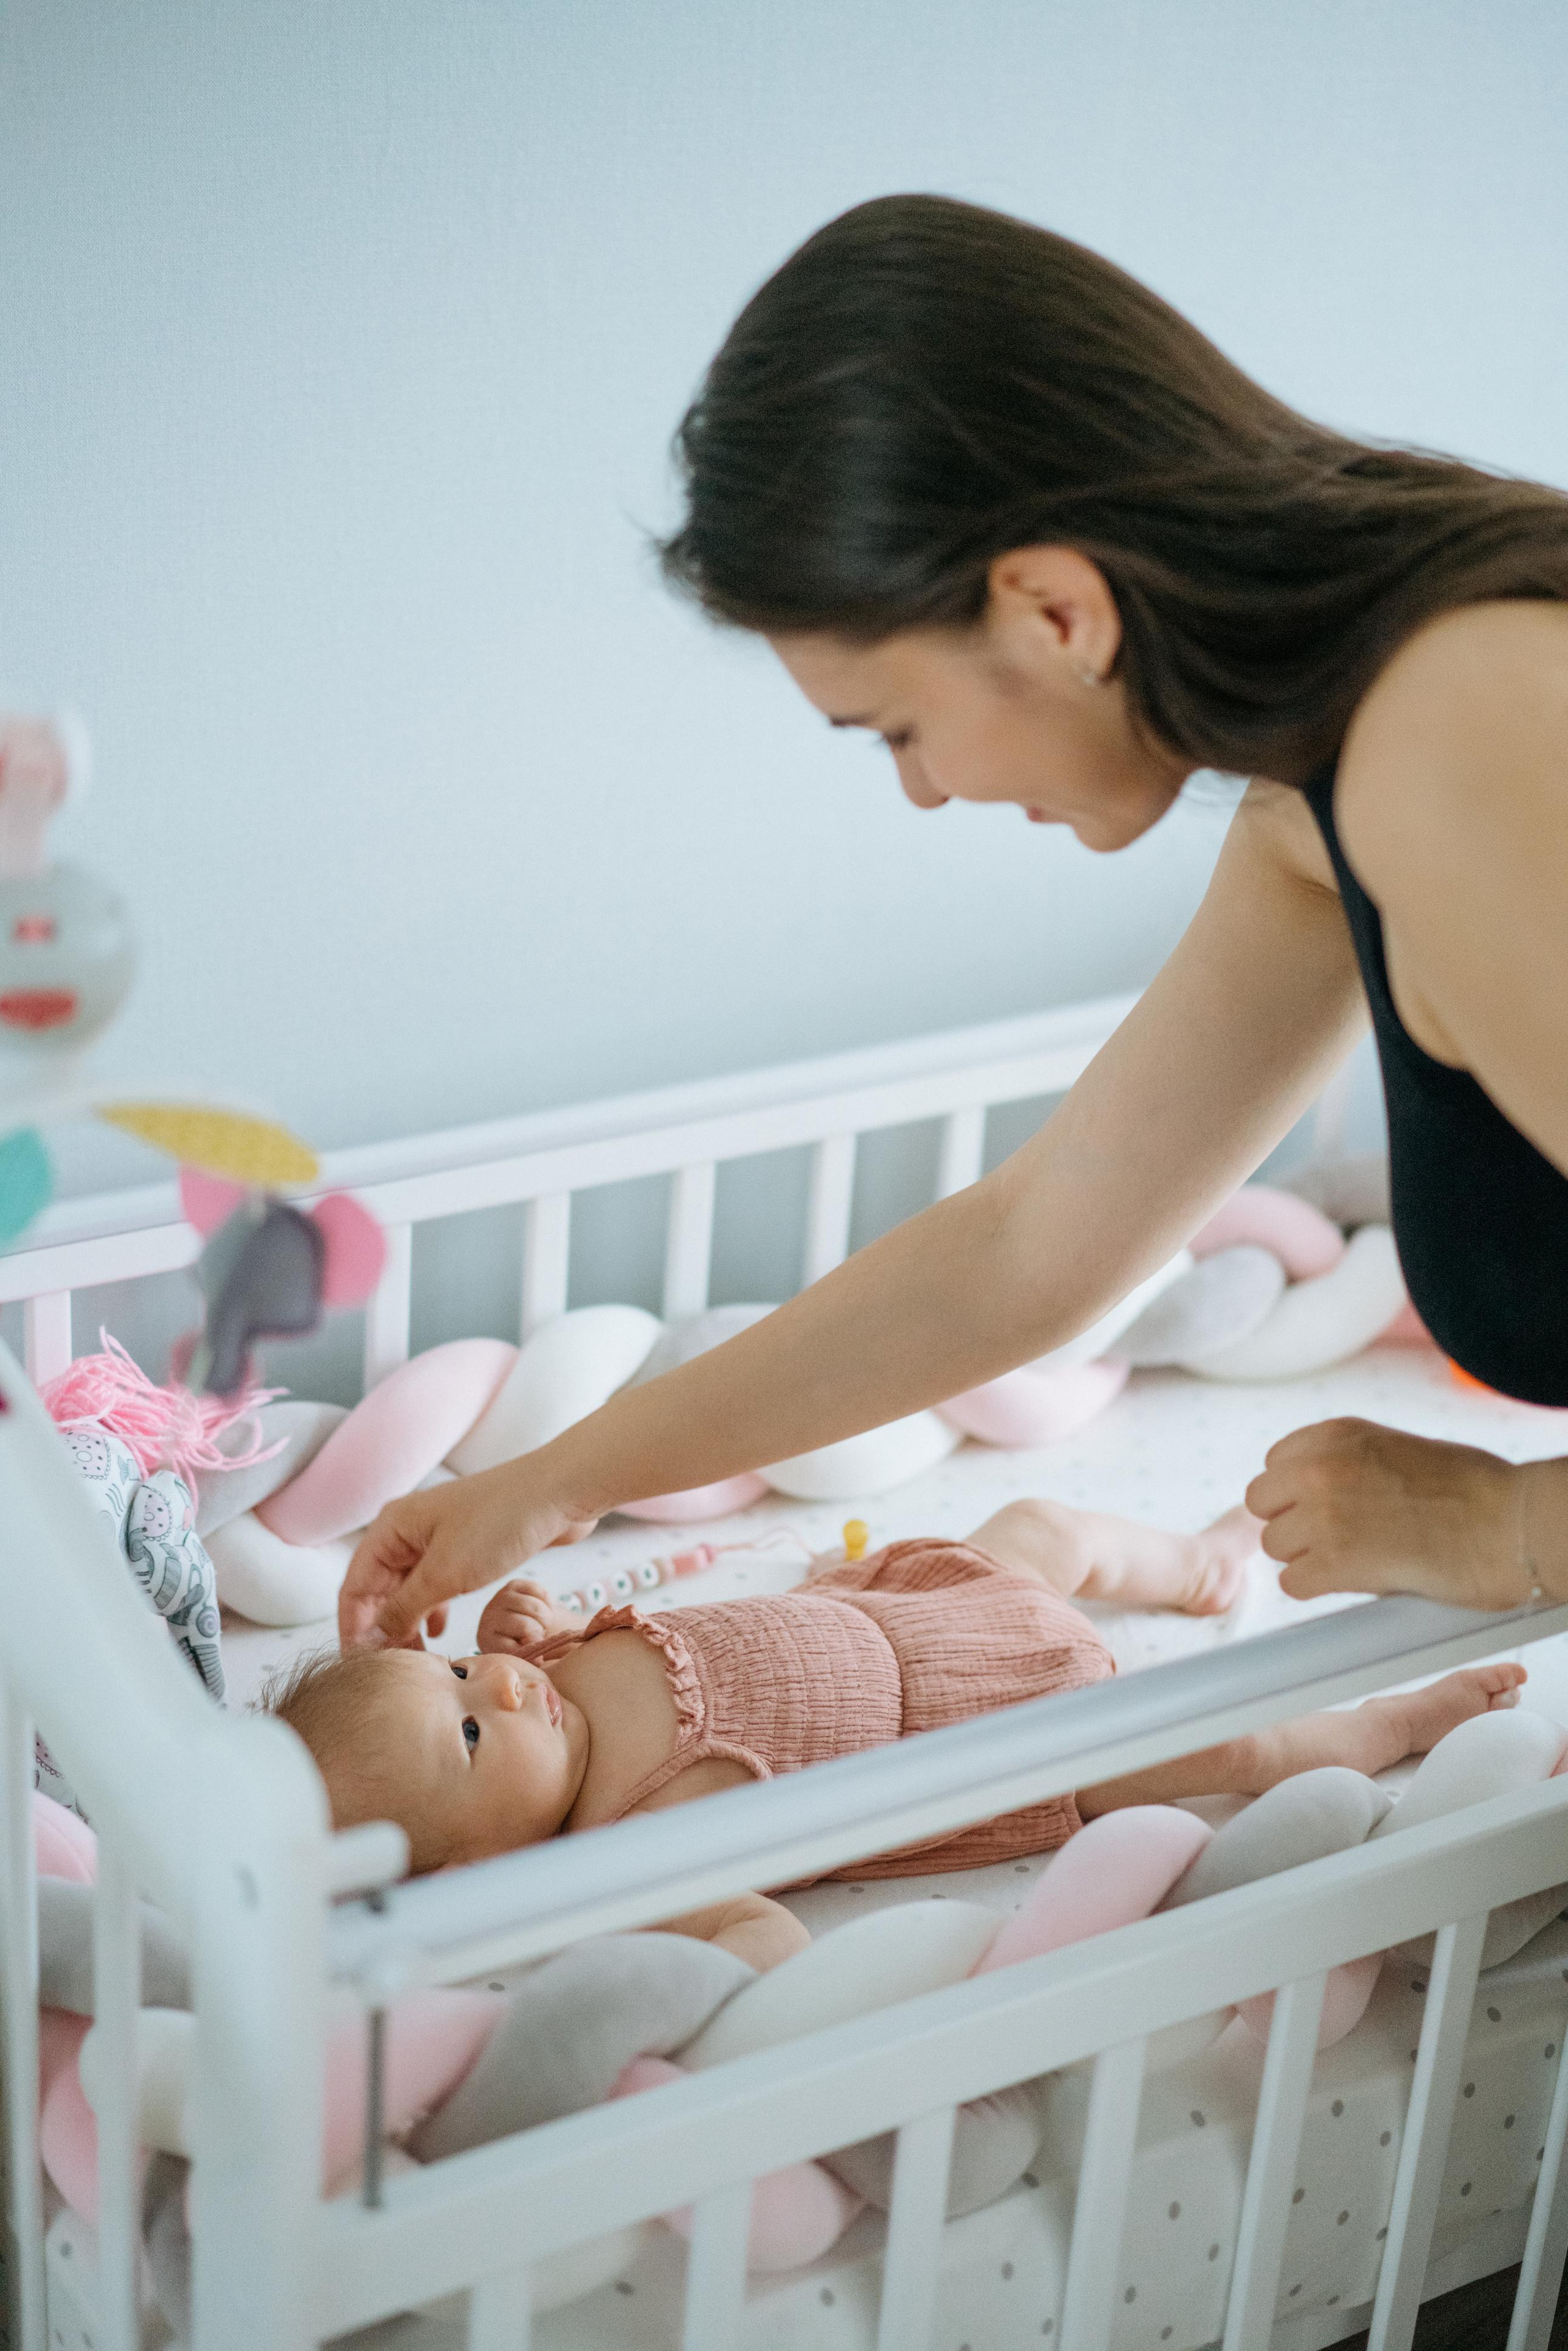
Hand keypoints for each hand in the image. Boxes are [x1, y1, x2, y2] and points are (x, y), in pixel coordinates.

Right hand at [337, 1458, 597, 1649]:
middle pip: (378, 1590)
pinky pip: (435, 1584)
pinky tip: (439, 1631)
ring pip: (408, 1590)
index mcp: (391, 1527)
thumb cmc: (501, 1524)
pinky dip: (432, 1609)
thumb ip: (403, 1608)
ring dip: (407, 1623)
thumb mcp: (446, 1573)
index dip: (353, 1630)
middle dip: (382, 1631)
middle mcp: (407, 1530)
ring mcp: (436, 1537)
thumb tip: (371, 1638)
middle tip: (397, 1671)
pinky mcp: (464, 1546)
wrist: (560, 1492)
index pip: (354, 1587)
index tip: (361, 1668)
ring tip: (417, 1659)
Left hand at [477, 1579, 582, 1654]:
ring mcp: (500, 1598)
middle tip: (541, 1634)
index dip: (528, 1651)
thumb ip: (529, 1657)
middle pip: (526, 1625)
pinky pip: (539, 1591)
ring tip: (543, 1624)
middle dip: (540, 1631)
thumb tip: (538, 1659)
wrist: (517, 1623)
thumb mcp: (523, 1657)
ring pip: (535, 1607)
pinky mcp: (513, 1585)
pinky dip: (547, 1602)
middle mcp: (489, 1617)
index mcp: (487, 1640)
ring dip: (546, 1617)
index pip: (509, 1647)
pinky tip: (542, 1609)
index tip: (539, 1658)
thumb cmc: (520, 1644)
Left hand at [1245, 1416, 1525, 1609]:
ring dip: (1306, 1557)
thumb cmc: (1470, 1489)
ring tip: (1355, 1558)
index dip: (1298, 1491)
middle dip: (1292, 1522)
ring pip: (1274, 1545)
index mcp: (1335, 1434)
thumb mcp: (1394, 1449)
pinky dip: (1318, 1588)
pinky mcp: (1333, 1562)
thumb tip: (1315, 1492)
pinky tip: (1354, 1581)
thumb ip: (1348, 1463)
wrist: (1507, 1523)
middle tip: (1333, 1538)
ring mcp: (1322, 1515)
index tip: (1325, 1506)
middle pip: (1262, 1503)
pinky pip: (1292, 1583)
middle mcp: (1319, 1468)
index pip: (1275, 1463)